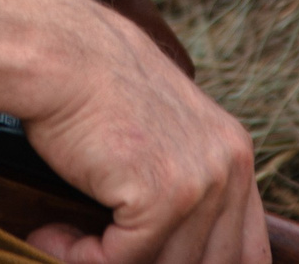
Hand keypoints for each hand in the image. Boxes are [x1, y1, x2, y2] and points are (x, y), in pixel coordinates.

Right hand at [0, 0, 265, 263]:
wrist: (59, 55)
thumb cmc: (92, 87)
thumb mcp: (160, 131)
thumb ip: (182, 179)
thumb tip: (169, 250)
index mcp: (235, 153)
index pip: (248, 250)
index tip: (154, 262)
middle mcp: (230, 168)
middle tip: (98, 254)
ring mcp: (200, 183)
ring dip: (103, 262)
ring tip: (61, 238)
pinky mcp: (163, 197)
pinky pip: (119, 260)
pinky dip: (76, 256)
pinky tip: (49, 232)